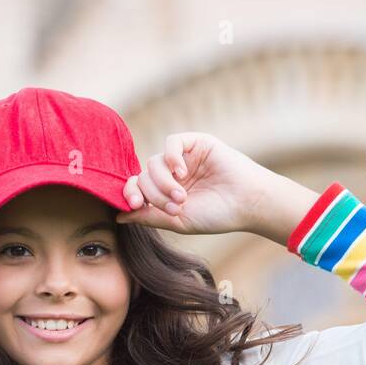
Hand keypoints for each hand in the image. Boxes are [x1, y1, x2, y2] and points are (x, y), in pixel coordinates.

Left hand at [115, 132, 282, 235]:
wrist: (247, 203)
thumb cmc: (216, 215)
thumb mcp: (178, 221)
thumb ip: (149, 217)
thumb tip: (119, 215)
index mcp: (165, 193)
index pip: (136, 187)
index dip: (129, 193)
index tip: (134, 205)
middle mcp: (171, 174)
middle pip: (143, 176)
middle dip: (154, 194)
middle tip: (175, 207)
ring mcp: (182, 158)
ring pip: (154, 162)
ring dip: (163, 182)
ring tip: (182, 197)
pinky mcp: (195, 143)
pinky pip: (171, 143)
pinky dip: (171, 158)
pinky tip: (182, 173)